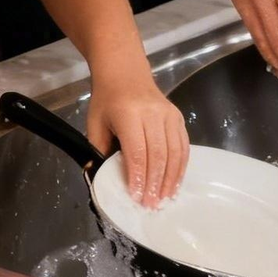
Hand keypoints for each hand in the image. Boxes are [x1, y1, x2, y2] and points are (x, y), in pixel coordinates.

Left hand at [86, 67, 188, 207]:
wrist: (125, 71)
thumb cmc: (107, 99)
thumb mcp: (94, 122)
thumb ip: (98, 150)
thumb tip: (99, 178)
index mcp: (128, 113)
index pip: (137, 151)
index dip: (138, 177)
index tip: (136, 197)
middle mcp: (151, 113)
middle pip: (158, 155)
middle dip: (155, 183)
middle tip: (151, 205)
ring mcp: (168, 114)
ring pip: (174, 152)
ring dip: (170, 179)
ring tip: (164, 199)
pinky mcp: (178, 117)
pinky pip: (183, 146)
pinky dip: (180, 168)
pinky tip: (174, 183)